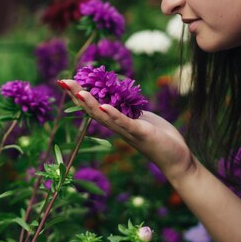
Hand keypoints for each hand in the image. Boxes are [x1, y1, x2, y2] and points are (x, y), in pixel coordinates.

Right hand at [59, 79, 194, 183]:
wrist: (177, 160)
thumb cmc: (161, 138)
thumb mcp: (142, 119)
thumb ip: (130, 110)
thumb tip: (121, 97)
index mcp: (118, 122)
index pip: (95, 106)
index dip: (80, 95)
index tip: (66, 81)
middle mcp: (119, 128)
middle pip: (93, 111)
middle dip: (78, 96)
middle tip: (63, 81)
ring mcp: (129, 132)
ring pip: (105, 118)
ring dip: (91, 105)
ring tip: (79, 92)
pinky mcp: (142, 134)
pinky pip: (125, 124)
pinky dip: (114, 115)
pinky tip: (103, 105)